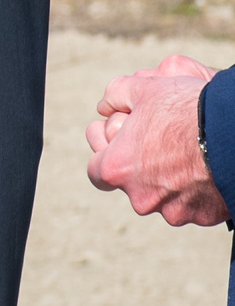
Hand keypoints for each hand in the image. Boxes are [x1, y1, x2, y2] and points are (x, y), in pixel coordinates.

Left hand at [86, 55, 228, 224]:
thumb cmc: (189, 110)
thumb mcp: (145, 89)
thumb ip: (116, 96)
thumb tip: (105, 106)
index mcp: (117, 169)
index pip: (97, 170)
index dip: (107, 151)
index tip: (120, 138)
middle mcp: (141, 197)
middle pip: (133, 184)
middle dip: (142, 166)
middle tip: (159, 145)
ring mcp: (174, 210)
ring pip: (165, 196)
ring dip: (171, 180)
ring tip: (188, 155)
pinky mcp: (203, 216)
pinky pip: (194, 204)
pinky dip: (197, 190)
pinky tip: (208, 169)